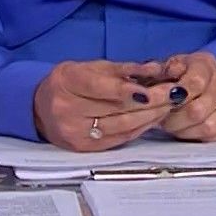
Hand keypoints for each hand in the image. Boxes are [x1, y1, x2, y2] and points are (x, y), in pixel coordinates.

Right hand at [31, 59, 188, 151]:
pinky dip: (140, 129)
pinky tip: (154, 119)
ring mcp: (74, 133)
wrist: (40, 107)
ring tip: (170, 105)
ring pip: (121, 127)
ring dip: (150, 117)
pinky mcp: (83, 149)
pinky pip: (118, 139)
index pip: (102, 88)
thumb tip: (156, 68)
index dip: (130, 90)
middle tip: (175, 94)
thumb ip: (124, 68)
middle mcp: (67, 110)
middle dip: (151, 103)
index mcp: (67, 82)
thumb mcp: (92, 66)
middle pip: (115, 110)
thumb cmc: (71, 82)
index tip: (155, 88)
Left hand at [152, 52, 215, 141]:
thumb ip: (162, 70)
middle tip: (161, 119)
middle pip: (197, 110)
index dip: (174, 98)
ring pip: (207, 126)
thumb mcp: (171, 65)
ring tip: (173, 125)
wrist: (213, 79)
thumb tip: (155, 73)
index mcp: (206, 65)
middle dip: (173, 120)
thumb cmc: (185, 74)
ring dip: (184, 130)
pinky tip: (187, 130)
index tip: (160, 104)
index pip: (194, 84)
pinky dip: (197, 136)